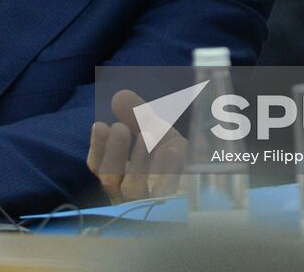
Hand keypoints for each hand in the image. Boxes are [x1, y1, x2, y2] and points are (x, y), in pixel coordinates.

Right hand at [87, 89, 186, 203]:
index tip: (100, 125)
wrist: (206, 188)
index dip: (98, 146)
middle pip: (111, 178)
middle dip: (114, 151)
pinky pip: (164, 192)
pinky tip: (172, 149)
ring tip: (147, 134)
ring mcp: (147, 206)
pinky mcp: (170, 208)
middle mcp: (127, 195)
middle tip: (119, 128)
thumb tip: (119, 96)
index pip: (98, 165)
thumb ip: (138, 115)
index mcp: (118, 177)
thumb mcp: (157, 133)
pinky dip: (167, 170)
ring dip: (139, 159)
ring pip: (134, 187)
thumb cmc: (172, 157)